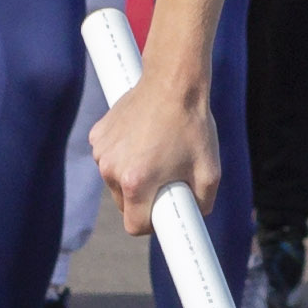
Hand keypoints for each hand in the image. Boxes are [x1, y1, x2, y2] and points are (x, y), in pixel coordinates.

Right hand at [91, 65, 219, 230]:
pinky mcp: (98, 136)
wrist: (173, 82)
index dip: (152, 224)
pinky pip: (109, 157)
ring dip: (132, 175)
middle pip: (124, 205)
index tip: (163, 213)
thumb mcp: (209, 172)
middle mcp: (112, 170)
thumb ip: (201, 204)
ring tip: (156, 152)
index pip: (134, 226)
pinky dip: (123, 154)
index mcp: (137, 183)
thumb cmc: (192, 126)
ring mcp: (101, 152)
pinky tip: (142, 136)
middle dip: (143, 198)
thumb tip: (192, 217)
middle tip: (165, 177)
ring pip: (116, 180)